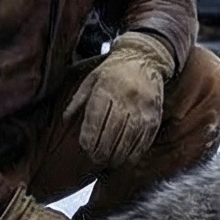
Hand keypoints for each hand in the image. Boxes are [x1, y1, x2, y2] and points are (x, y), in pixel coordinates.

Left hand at [63, 31, 174, 167]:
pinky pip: (144, 139)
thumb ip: (77, 100)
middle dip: (101, 151)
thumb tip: (65, 120)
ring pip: (128, 140)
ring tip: (108, 161)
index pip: (96, 120)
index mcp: (106, 89)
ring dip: (117, 155)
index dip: (89, 138)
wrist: (145, 58)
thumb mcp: (91, 79)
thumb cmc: (113, 70)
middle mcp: (125, 98)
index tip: (85, 148)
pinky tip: (126, 158)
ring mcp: (142, 108)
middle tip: (95, 158)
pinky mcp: (154, 115)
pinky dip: (134, 153)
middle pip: (111, 133)